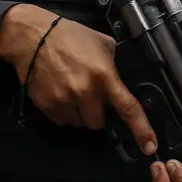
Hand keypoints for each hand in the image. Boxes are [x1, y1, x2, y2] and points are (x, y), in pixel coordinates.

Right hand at [0, 4, 156, 154]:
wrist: (31, 36)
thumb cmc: (69, 35)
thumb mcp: (103, 43)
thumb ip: (115, 64)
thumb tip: (122, 79)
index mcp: (104, 76)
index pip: (128, 108)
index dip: (141, 130)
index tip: (149, 146)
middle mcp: (86, 92)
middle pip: (99, 123)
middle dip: (97, 113)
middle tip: (89, 95)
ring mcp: (65, 100)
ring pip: (79, 123)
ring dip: (79, 113)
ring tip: (72, 90)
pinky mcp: (46, 105)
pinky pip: (61, 120)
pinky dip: (63, 111)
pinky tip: (59, 92)